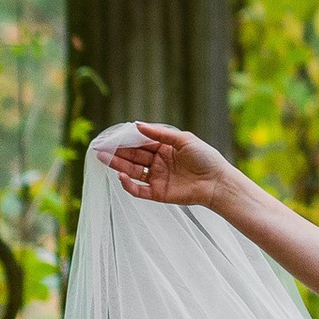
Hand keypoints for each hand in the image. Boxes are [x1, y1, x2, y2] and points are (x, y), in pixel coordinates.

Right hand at [99, 121, 237, 212]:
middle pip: (133, 157)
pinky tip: (121, 176)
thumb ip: (160, 134)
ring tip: (104, 159)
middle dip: (117, 153)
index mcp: (164, 148)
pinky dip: (128, 184)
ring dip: (118, 166)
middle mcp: (158, 162)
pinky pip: (139, 190)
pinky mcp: (158, 193)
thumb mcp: (183, 140)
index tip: (110, 137)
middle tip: (100, 149)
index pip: (140, 143)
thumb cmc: (205, 158)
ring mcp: (157, 178)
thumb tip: (137, 125)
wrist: (218, 182)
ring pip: (133, 171)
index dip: (125, 141)